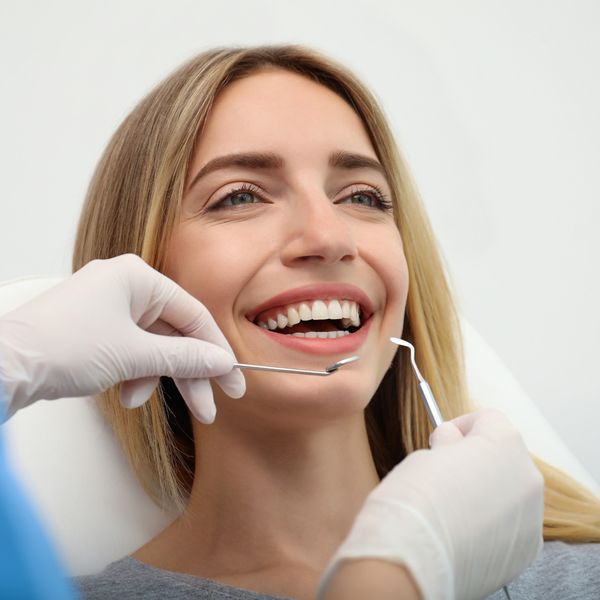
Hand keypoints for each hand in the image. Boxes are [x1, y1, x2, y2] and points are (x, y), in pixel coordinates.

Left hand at [0, 254, 244, 422]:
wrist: (3, 367)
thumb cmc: (65, 347)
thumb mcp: (135, 355)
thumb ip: (185, 358)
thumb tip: (221, 363)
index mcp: (137, 277)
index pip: (193, 315)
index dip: (216, 351)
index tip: (232, 382)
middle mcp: (125, 286)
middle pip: (174, 333)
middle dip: (190, 374)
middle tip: (210, 407)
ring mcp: (109, 307)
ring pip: (153, 345)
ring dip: (156, 378)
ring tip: (143, 403)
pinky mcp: (96, 328)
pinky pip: (131, 350)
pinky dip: (133, 374)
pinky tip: (125, 394)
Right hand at [318, 409, 543, 599]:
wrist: (413, 558)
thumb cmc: (414, 498)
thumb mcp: (427, 453)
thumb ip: (450, 445)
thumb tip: (456, 446)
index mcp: (504, 443)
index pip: (488, 419)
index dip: (460, 425)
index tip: (441, 440)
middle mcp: (528, 476)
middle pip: (503, 455)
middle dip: (476, 459)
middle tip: (442, 473)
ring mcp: (531, 516)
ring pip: (509, 490)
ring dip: (485, 491)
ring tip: (449, 506)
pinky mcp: (526, 550)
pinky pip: (510, 523)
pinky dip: (490, 522)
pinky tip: (460, 530)